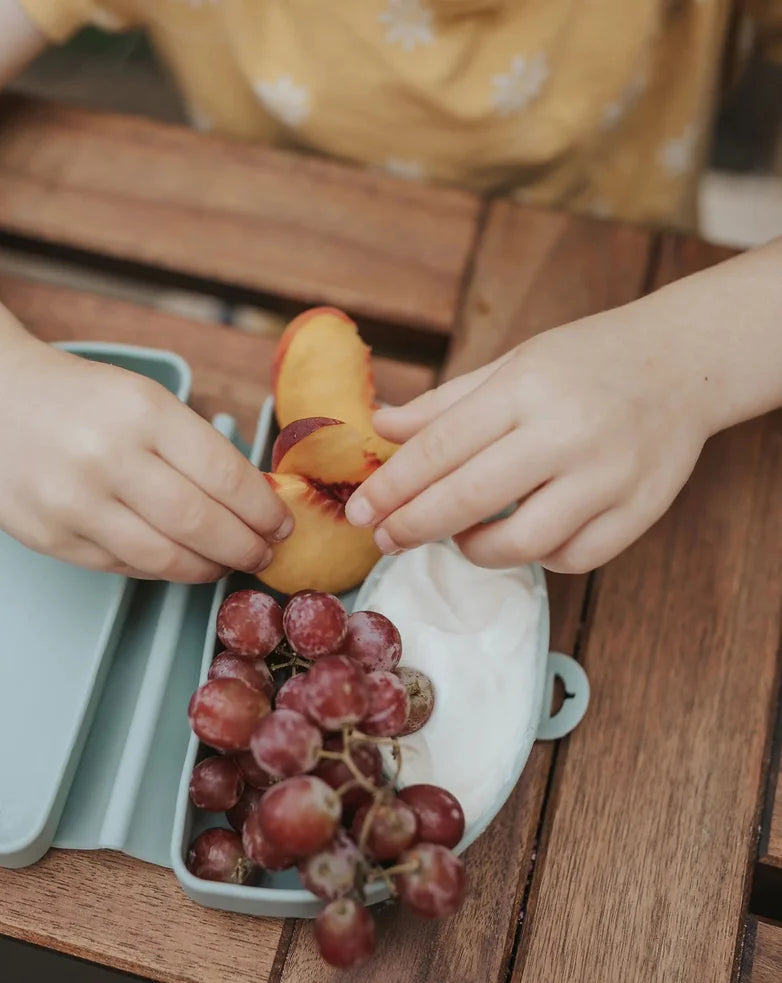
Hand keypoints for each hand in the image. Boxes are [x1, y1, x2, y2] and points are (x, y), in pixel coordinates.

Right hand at [0, 343, 292, 580]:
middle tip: (264, 553)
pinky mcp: (50, 539)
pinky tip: (179, 560)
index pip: (224, 475)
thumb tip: (253, 501)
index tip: (281, 523)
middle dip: (246, 547)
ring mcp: (74, 504)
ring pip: (165, 558)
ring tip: (227, 563)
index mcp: (142, 412)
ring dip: (208, 568)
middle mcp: (107, 458)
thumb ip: (192, 447)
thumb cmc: (76, 397)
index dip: (263, 509)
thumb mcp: (142, 398)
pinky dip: (163, 569)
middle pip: (201, 524)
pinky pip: (125, 568)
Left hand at [345, 308, 709, 572]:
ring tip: (458, 535)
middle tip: (385, 538)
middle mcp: (568, 432)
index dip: (393, 486)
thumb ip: (444, 403)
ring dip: (473, 549)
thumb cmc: (585, 361)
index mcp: (527, 388)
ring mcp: (610, 476)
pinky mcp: (641, 511)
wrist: (685, 361)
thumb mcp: (512, 365)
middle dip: (414, 526)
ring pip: (522, 544)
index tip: (361, 510)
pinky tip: (520, 537)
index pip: (441, 447)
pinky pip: (572, 558)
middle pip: (470, 499)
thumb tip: (379, 427)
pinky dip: (536, 557)